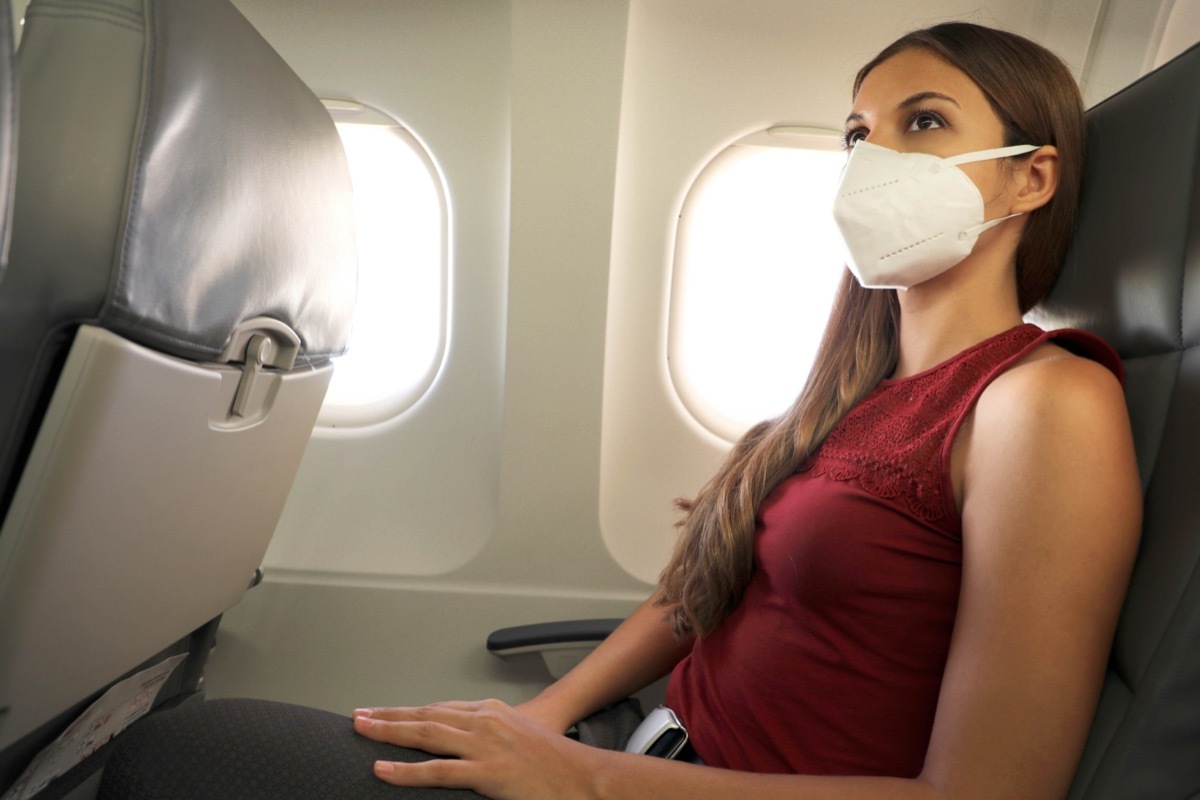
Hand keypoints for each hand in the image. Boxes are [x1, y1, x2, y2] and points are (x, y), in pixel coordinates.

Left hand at [352, 699, 603, 798]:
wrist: (585, 777)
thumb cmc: (556, 763)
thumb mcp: (519, 738)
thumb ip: (491, 737)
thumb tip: (466, 747)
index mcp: (490, 712)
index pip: (439, 709)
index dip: (407, 711)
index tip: (383, 713)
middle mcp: (484, 721)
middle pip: (425, 715)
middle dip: (389, 715)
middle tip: (359, 715)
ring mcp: (484, 745)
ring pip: (425, 735)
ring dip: (389, 731)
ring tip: (362, 730)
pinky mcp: (486, 772)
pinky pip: (437, 771)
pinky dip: (406, 770)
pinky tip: (383, 769)